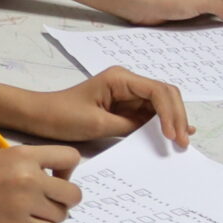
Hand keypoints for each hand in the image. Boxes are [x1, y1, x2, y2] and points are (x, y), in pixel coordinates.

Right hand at [0, 145, 82, 222]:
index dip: (67, 169)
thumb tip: (51, 171)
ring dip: (51, 215)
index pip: (70, 157)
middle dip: (64, 197)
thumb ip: (23, 159)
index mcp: (22, 155)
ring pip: (62, 215)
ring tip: (32, 212)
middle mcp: (28, 178)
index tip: (55, 176)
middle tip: (47, 199)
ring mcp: (24, 204)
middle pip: (74, 194)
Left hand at [2, 67, 191, 148]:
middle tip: (183, 143)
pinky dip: (162, 124)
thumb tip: (155, 131)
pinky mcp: (124, 107)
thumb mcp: (96, 124)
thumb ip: (129, 126)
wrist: (39, 116)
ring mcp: (127, 94)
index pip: (158, 91)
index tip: (173, 136)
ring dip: (173, 121)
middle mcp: (127, 82)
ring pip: (161, 104)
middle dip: (177, 117)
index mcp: (120, 79)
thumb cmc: (61, 116)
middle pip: (165, 95)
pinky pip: (149, 114)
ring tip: (182, 142)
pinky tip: (173, 135)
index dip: (170, 113)